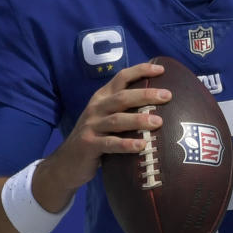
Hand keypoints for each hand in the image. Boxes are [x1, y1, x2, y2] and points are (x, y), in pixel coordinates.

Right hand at [42, 63, 170, 193]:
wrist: (66, 163)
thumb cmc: (96, 138)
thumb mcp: (107, 119)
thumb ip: (125, 109)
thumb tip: (160, 104)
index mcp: (102, 98)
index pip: (121, 78)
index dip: (140, 71)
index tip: (160, 69)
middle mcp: (96, 108)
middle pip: (122, 97)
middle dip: (146, 94)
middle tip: (167, 95)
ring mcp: (91, 126)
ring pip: (117, 119)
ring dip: (139, 119)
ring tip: (158, 122)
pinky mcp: (89, 145)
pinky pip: (110, 143)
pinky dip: (126, 144)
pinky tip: (142, 145)